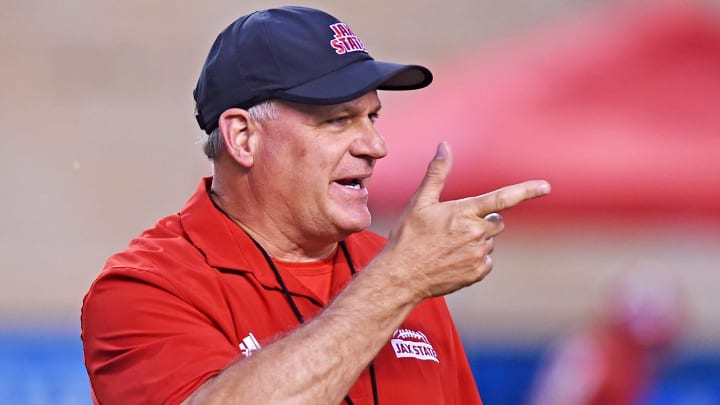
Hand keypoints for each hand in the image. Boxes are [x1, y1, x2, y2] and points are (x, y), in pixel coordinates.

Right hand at [379, 142, 550, 300]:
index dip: (527, 190)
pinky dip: (475, 258)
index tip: (546, 186)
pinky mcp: (478, 272)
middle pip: (497, 222)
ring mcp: (479, 255)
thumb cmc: (409, 236)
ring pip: (490, 242)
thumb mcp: (420, 202)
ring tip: (449, 245)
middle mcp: (477, 233)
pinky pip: (486, 261)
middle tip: (456, 227)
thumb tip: (444, 146)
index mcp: (465, 212)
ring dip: (477, 240)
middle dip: (483, 221)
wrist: (402, 275)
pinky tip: (453, 259)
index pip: (502, 198)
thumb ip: (437, 173)